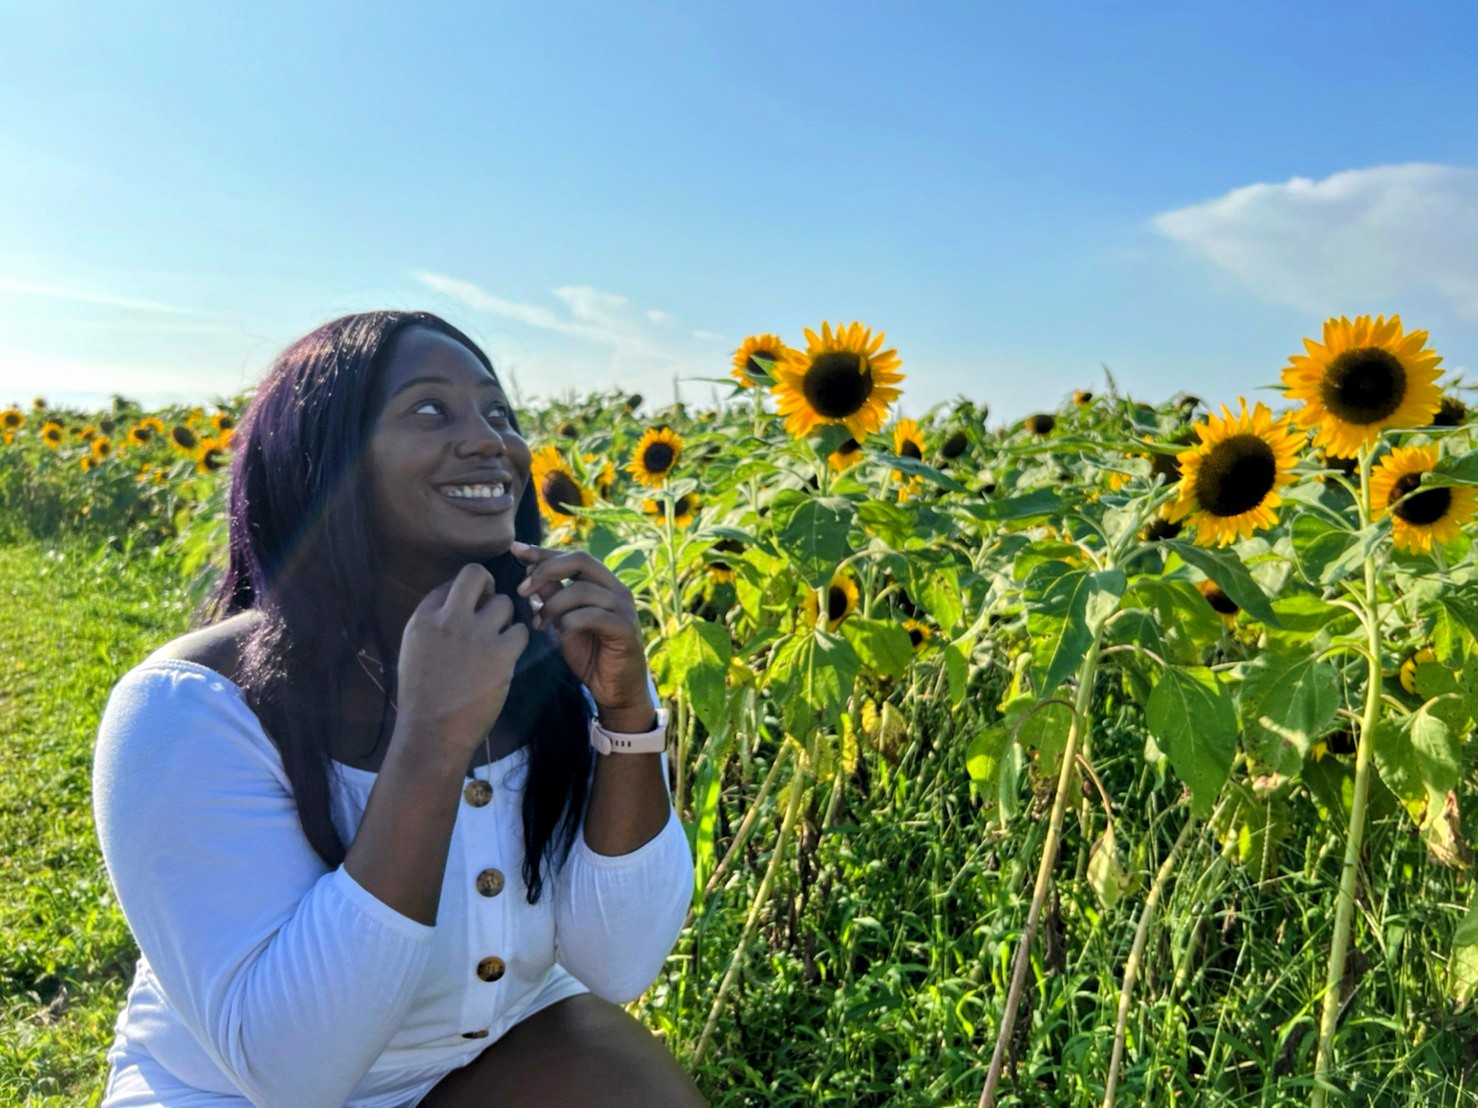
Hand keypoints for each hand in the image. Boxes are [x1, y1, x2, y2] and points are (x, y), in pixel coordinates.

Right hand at [395, 563, 529, 753]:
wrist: (431, 733)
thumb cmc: (422, 697)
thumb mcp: (413, 650)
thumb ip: (432, 624)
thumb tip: (455, 604)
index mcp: (423, 618)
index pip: (450, 584)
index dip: (464, 596)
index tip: (468, 613)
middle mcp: (449, 619)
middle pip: (475, 574)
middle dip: (488, 585)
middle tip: (491, 606)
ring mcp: (476, 635)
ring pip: (505, 603)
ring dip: (505, 619)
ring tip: (497, 640)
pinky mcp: (500, 654)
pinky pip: (521, 631)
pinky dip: (518, 641)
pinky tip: (507, 655)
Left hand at [510, 540, 651, 719]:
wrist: (614, 690)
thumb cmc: (590, 654)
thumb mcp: (563, 622)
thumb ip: (552, 597)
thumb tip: (530, 571)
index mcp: (602, 583)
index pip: (572, 556)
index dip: (543, 551)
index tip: (515, 551)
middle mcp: (616, 589)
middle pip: (581, 560)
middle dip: (546, 570)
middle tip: (522, 590)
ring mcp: (623, 608)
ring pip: (583, 589)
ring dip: (553, 604)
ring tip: (539, 623)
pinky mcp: (625, 629)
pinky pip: (593, 615)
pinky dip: (571, 621)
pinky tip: (560, 633)